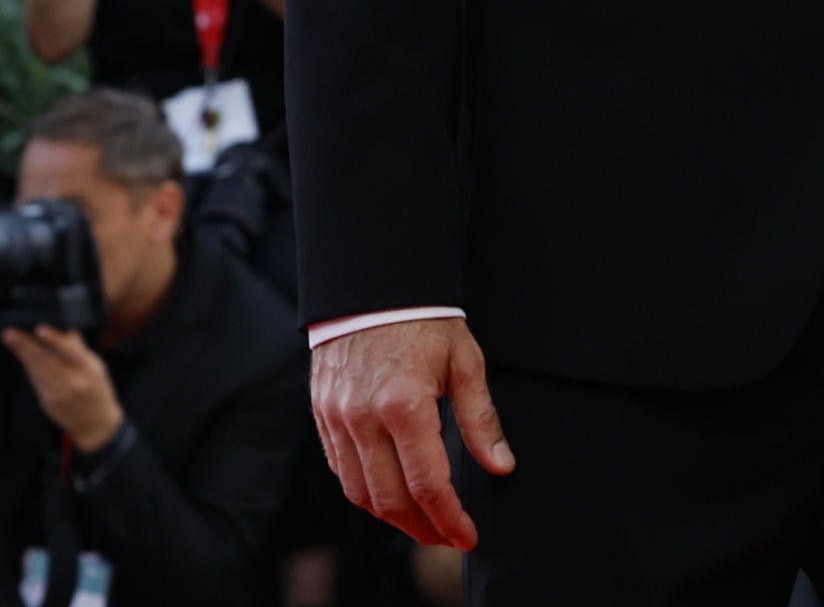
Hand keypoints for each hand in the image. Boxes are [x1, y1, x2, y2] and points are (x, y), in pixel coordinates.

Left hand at [3, 325, 124, 452]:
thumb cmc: (98, 390)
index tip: (39, 329)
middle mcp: (72, 381)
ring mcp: (58, 393)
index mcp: (88, 369)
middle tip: (8, 333)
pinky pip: (36, 380)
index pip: (69, 350)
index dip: (53, 339)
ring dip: (22, 354)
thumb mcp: (96, 367)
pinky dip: (28, 366)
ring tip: (10, 339)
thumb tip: (65, 326)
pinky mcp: (47, 402)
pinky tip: (21, 355)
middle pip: (45, 361)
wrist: (96, 423)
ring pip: (36, 370)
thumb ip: (78, 349)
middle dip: (25, 346)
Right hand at [314, 316, 512, 549]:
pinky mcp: (322, 415)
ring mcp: (337, 419)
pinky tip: (388, 493)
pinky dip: (364, 491)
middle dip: (422, 528)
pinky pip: (340, 470)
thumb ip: (480, 420)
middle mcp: (364, 419)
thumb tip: (500, 467)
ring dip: (391, 517)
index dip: (449, 519)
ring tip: (421, 523)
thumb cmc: (425, 320)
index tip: (467, 536)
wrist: (372, 286)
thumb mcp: (465, 363)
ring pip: (359, 493)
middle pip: (390, 499)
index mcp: (405, 405)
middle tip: (447, 537)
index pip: (428, 485)